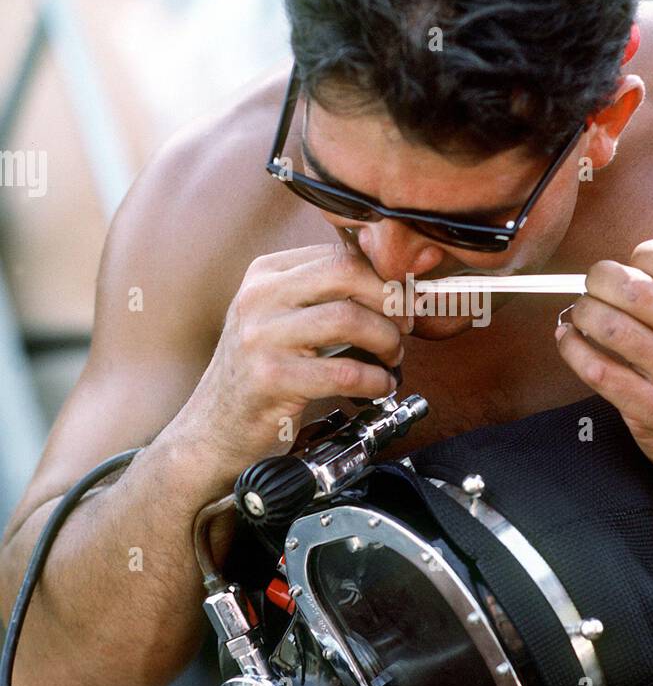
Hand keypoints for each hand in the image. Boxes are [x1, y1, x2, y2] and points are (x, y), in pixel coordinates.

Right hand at [177, 243, 410, 475]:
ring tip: (391, 359)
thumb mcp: (279, 320)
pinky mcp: (270, 378)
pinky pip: (343, 370)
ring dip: (386, 341)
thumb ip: (321, 297)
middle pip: (346, 273)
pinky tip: (379, 386)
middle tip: (405, 325)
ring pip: (348, 319)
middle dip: (390, 299)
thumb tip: (393, 288)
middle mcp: (259, 298)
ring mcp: (261, 337)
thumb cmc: (258, 375)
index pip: (340, 255)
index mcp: (265, 275)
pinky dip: (374, 380)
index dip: (384, 277)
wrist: (213, 430)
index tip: (403, 301)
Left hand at [554, 239, 652, 486]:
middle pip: (634, 290)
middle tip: (593, 285)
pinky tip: (569, 339)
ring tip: (582, 313)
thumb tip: (619, 270)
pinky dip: (572, 349)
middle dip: (600, 279)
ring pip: (611, 327)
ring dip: (584, 312)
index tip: (630, 265)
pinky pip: (598, 370)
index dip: (639, 257)